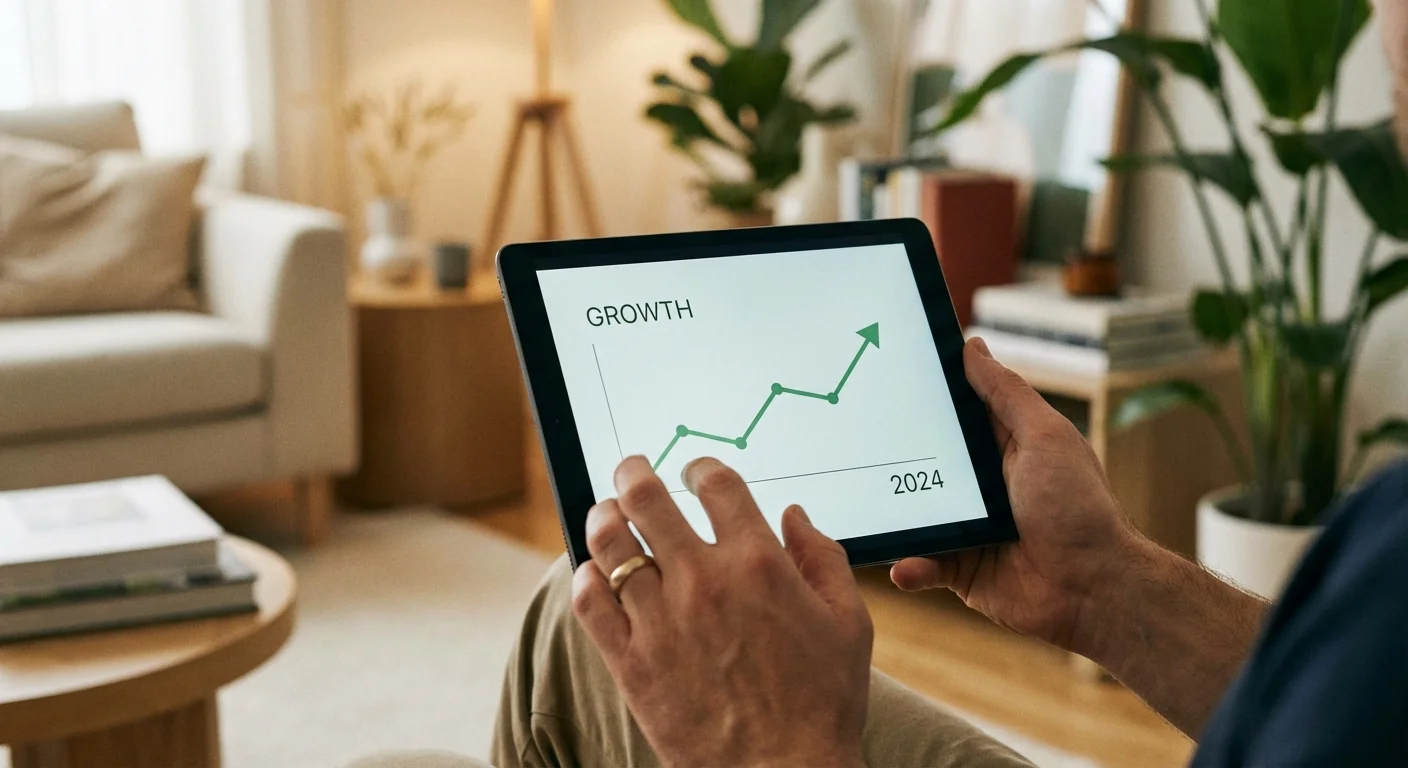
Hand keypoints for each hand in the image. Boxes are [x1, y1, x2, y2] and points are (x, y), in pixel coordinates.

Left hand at [572, 456, 871, 767]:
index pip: (715, 484)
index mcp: (759, 564)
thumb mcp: (849, 623)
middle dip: (633, 472)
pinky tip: (594, 573)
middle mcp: (704, 581)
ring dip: (603, 516)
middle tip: (630, 468)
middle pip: (646, 499)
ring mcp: (661, 621)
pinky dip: (586, 578)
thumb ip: (823, 559)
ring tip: (605, 511)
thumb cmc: (823, 703)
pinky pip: (590, 604)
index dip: (699, 466)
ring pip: (610, 544)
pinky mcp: (631, 662)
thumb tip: (796, 516)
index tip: (692, 471)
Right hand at [890, 338, 1143, 653]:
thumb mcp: (1044, 436)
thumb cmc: (1078, 507)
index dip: (923, 397)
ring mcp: (968, 527)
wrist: (1093, 589)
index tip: (883, 376)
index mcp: (1002, 446)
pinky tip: (902, 566)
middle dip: (892, 455)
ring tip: (866, 509)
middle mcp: (982, 485)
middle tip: (851, 440)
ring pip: (915, 514)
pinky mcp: (961, 568)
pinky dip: (910, 566)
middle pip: (924, 462)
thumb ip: (1006, 393)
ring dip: (894, 515)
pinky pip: (923, 563)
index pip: (954, 414)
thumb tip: (973, 346)